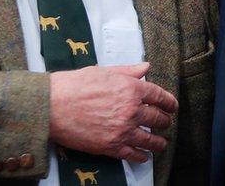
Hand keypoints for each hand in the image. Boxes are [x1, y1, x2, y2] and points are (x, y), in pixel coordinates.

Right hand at [48, 62, 177, 162]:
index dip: (169, 102)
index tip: (172, 106)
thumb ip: (128, 71)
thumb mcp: (104, 72)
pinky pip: (133, 155)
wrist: (52, 106)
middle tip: (166, 122)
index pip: (160, 96)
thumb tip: (145, 67)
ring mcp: (122, 130)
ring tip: (162, 143)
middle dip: (165, 121)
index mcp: (131, 89)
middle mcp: (131, 111)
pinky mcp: (111, 146)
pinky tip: (144, 156)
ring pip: (150, 140)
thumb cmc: (75, 85)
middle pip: (158, 119)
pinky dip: (142, 156)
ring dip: (159, 142)